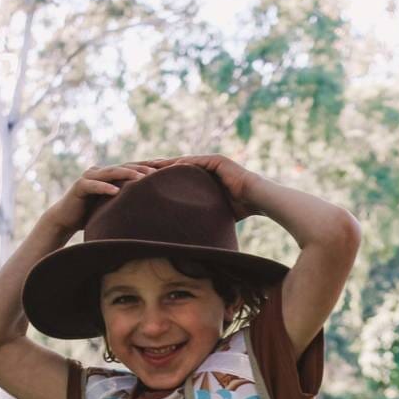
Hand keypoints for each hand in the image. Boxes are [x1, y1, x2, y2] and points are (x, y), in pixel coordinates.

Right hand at [45, 162, 157, 231]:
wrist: (66, 219)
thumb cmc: (92, 215)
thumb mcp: (114, 209)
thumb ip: (129, 204)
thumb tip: (154, 211)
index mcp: (112, 176)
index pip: (134, 169)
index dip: (151, 166)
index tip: (170, 166)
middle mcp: (102, 172)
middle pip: (126, 167)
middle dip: (143, 167)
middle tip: (161, 168)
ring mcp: (90, 177)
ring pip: (111, 173)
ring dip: (127, 174)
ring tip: (142, 178)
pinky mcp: (79, 186)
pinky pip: (93, 186)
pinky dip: (104, 188)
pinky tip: (116, 191)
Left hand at [138, 154, 262, 221]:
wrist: (257, 198)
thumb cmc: (241, 209)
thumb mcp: (216, 212)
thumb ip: (205, 216)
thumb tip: (194, 237)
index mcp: (204, 178)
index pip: (179, 175)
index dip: (164, 177)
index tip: (148, 181)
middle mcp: (206, 167)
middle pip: (177, 166)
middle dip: (160, 167)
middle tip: (140, 169)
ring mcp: (211, 162)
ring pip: (182, 162)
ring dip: (166, 163)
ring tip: (148, 166)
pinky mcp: (215, 161)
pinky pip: (194, 163)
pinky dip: (180, 165)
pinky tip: (165, 167)